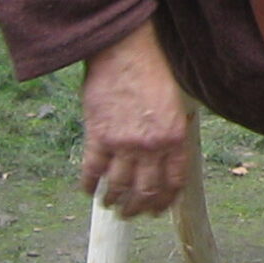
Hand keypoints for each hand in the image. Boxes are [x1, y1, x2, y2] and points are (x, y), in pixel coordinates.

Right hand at [79, 22, 194, 215]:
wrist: (125, 49)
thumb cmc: (153, 68)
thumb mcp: (175, 102)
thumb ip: (172, 130)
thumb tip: (165, 154)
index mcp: (175, 137)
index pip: (173, 182)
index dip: (163, 201)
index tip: (156, 210)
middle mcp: (151, 146)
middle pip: (145, 190)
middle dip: (137, 208)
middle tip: (129, 213)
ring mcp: (123, 144)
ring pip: (118, 186)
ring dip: (113, 200)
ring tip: (109, 204)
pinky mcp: (98, 136)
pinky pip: (92, 170)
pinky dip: (89, 184)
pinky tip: (88, 190)